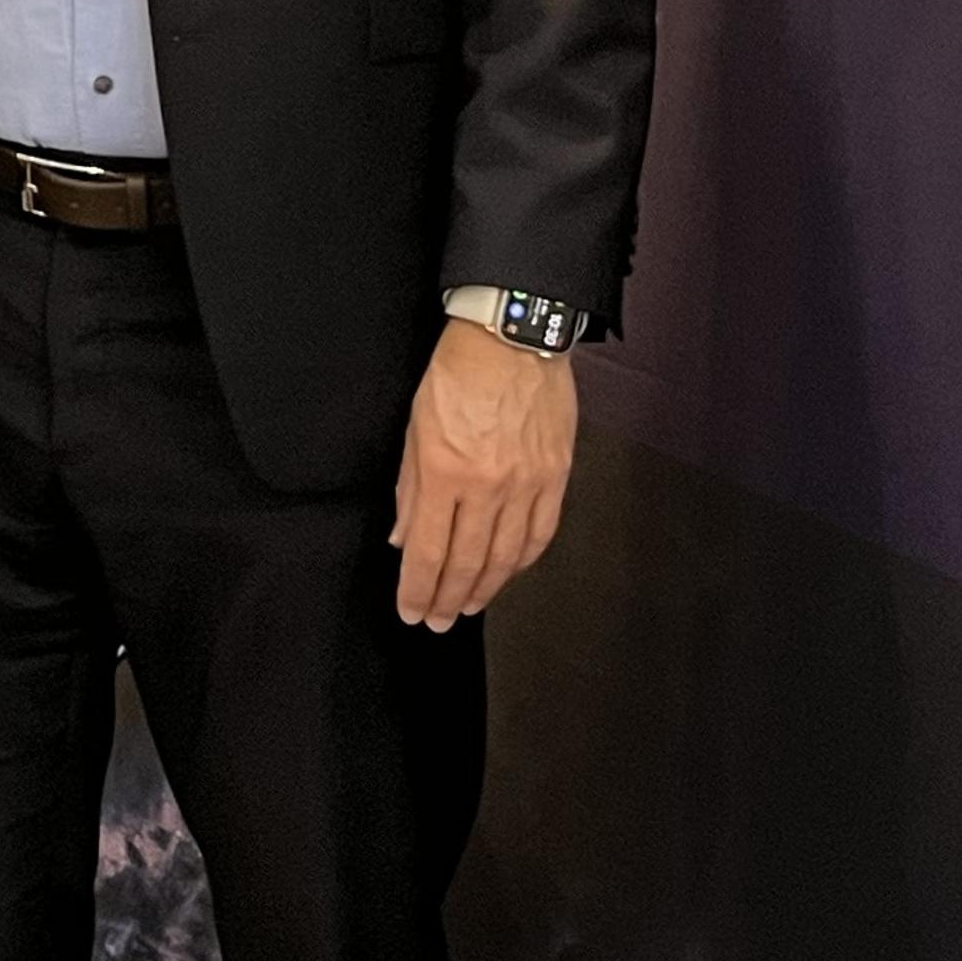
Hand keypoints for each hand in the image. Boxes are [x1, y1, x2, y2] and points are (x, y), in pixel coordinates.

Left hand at [390, 319, 577, 629]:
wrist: (511, 340)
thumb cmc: (456, 375)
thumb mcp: (414, 431)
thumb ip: (409, 492)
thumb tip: (405, 539)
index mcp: (445, 473)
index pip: (429, 552)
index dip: (418, 589)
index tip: (411, 610)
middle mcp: (488, 486)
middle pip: (467, 563)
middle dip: (448, 599)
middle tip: (437, 620)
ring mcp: (527, 484)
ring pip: (505, 557)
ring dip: (486, 589)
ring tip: (469, 606)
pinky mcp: (556, 476)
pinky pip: (540, 533)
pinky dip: (522, 561)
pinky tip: (507, 574)